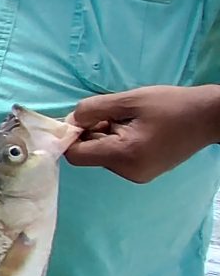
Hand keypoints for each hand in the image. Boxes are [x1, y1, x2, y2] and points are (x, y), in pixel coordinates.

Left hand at [65, 85, 219, 182]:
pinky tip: (136, 127)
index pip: (76, 156)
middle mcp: (128, 172)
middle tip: (111, 113)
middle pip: (90, 154)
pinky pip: (118, 157)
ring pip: (103, 155)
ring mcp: (138, 174)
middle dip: (91, 132)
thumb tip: (70, 120)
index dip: (71, 137)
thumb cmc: (172, 105)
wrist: (209, 117)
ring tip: (129, 118)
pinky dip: (118, 141)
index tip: (79, 118)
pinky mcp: (145, 171)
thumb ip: (94, 109)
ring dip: (106, 135)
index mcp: (124, 155)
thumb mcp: (130, 100)